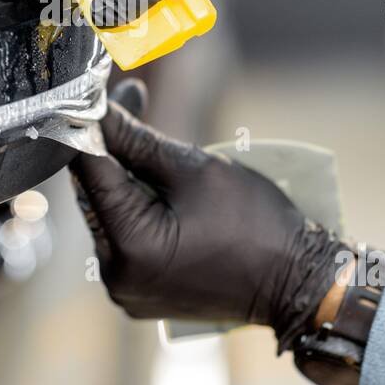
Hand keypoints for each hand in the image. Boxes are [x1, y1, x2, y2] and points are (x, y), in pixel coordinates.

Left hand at [71, 80, 351, 347]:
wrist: (295, 283)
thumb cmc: (256, 223)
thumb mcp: (196, 170)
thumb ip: (137, 140)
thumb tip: (96, 112)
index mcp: (129, 247)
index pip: (89, 171)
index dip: (91, 125)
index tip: (97, 92)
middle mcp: (115, 275)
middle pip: (95, 193)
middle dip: (112, 145)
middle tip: (133, 98)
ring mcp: (125, 289)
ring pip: (108, 213)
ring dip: (124, 174)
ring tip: (154, 142)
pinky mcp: (137, 292)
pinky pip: (124, 237)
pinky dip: (135, 205)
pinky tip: (157, 180)